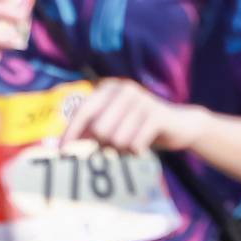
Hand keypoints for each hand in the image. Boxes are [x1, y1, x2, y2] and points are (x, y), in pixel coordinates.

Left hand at [59, 78, 204, 156]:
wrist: (179, 125)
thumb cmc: (138, 127)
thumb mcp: (113, 125)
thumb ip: (90, 131)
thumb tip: (63, 145)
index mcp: (109, 88)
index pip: (83, 110)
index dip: (71, 131)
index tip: (61, 150)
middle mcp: (123, 89)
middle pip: (99, 130)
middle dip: (105, 145)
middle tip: (116, 147)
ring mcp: (141, 100)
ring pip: (116, 139)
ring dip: (122, 150)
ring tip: (131, 144)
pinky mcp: (156, 115)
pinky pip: (135, 144)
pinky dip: (136, 152)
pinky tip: (142, 147)